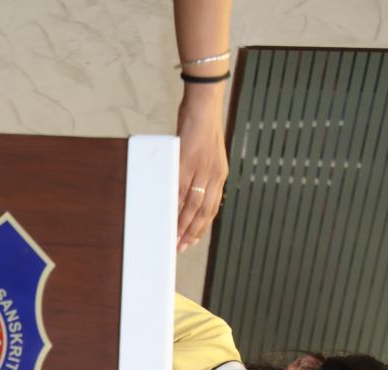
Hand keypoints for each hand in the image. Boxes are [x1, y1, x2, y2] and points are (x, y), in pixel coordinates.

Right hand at [176, 85, 228, 251]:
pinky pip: (180, 188)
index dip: (202, 226)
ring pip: (193, 204)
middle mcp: (214, 174)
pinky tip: (167, 215)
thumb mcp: (206, 154)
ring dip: (182, 223)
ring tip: (174, 237)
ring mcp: (201, 169)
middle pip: (204, 211)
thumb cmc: (200, 127)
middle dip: (192, 231)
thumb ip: (199, 173)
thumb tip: (186, 191)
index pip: (212, 208)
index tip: (192, 240)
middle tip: (181, 246)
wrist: (203, 104)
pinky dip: (174, 204)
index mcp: (220, 174)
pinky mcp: (187, 161)